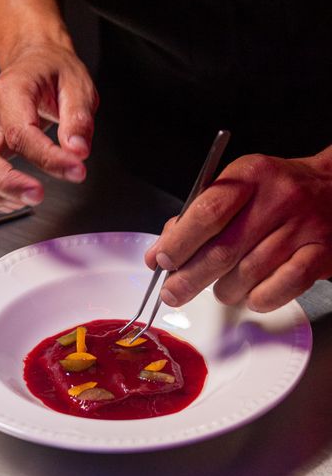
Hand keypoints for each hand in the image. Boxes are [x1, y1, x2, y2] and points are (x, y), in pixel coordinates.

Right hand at [0, 41, 98, 210]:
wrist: (33, 61)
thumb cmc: (54, 74)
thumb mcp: (78, 86)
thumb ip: (79, 119)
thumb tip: (78, 151)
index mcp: (12, 90)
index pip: (21, 132)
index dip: (48, 158)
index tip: (76, 172)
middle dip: (6, 183)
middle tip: (37, 197)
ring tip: (25, 200)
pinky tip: (8, 199)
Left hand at [145, 150, 331, 311]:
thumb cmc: (276, 192)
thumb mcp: (238, 189)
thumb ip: (196, 217)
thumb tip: (159, 254)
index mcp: (250, 176)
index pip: (207, 213)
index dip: (179, 243)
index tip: (162, 262)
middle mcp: (278, 198)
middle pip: (223, 250)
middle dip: (190, 279)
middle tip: (173, 293)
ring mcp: (303, 227)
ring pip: (248, 275)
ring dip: (224, 291)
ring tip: (220, 289)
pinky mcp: (321, 253)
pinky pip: (279, 289)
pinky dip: (258, 299)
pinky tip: (251, 295)